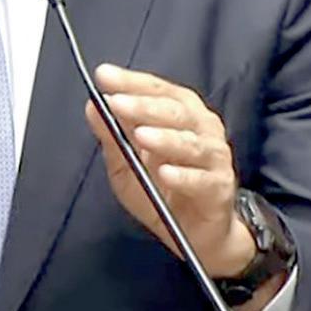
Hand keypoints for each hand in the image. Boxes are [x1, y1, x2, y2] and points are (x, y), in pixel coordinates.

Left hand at [85, 63, 262, 290]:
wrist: (195, 234)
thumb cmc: (163, 191)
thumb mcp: (127, 164)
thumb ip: (112, 136)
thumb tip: (91, 107)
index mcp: (182, 114)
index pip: (158, 90)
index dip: (131, 82)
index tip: (104, 76)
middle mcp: (202, 129)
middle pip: (176, 111)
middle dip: (144, 106)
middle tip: (117, 103)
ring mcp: (214, 158)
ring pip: (191, 143)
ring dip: (165, 138)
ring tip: (142, 136)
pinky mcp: (219, 188)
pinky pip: (202, 180)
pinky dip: (183, 176)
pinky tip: (165, 173)